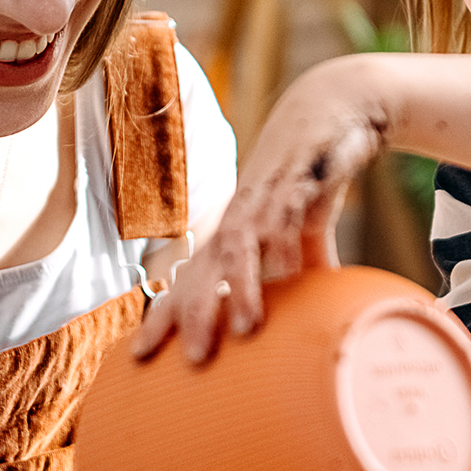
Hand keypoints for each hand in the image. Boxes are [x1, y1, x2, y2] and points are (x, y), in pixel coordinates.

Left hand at [135, 58, 390, 364]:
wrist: (331, 107)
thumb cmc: (307, 174)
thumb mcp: (303, 228)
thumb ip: (301, 264)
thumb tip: (311, 303)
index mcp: (234, 233)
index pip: (189, 280)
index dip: (164, 316)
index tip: (140, 356)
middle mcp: (240, 218)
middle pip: (203, 270)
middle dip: (190, 314)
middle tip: (189, 363)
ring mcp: (265, 199)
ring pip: (241, 246)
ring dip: (239, 287)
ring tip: (243, 329)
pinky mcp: (296, 179)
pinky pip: (286, 218)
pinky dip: (287, 247)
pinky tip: (291, 278)